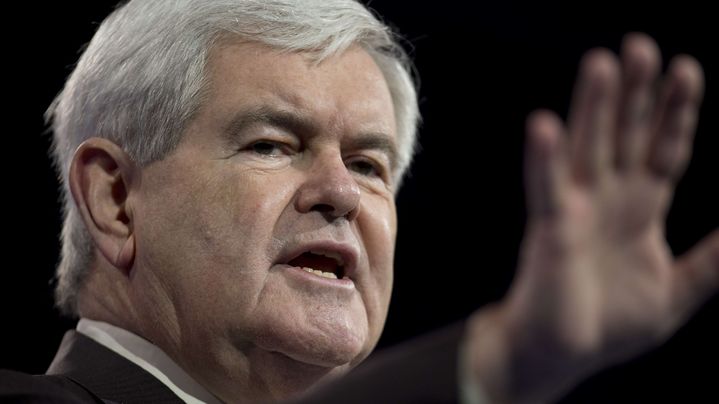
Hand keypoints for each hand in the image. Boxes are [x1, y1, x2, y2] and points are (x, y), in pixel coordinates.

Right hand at [464, 33, 717, 402]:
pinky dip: (543, 158)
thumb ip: (712, 263)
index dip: (675, 112)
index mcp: (641, 211)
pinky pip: (546, 187)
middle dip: (634, 93)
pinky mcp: (550, 228)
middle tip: (640, 46)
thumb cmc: (609, 326)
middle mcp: (608, 200)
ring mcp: (577, 209)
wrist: (561, 355)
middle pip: (624, 135)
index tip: (686, 69)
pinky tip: (544, 125)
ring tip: (601, 63)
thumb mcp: (678, 293)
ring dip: (592, 106)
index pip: (663, 150)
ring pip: (586, 147)